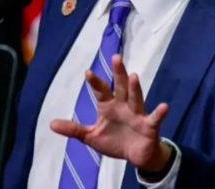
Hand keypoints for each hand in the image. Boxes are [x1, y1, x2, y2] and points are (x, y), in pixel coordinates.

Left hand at [50, 54, 171, 171]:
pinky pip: (154, 119)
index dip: (95, 82)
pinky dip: (159, 113)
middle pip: (121, 87)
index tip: (87, 72)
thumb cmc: (114, 141)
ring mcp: (137, 114)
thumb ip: (74, 129)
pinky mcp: (149, 126)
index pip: (101, 91)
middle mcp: (123, 106)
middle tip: (116, 57)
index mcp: (109, 106)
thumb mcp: (91, 137)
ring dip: (135, 88)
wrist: (135, 156)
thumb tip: (50, 124)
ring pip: (136, 99)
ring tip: (134, 76)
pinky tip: (164, 106)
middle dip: (119, 73)